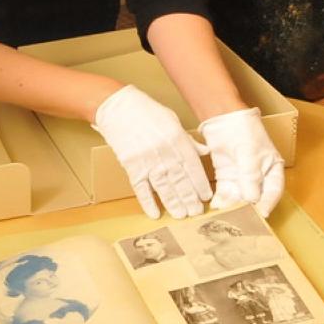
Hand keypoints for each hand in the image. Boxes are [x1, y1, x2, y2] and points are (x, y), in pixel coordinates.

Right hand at [92, 85, 211, 218]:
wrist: (117, 107)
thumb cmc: (146, 111)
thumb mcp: (172, 120)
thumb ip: (188, 140)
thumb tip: (205, 152)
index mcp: (177, 139)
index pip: (193, 167)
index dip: (200, 184)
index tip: (206, 197)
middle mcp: (164, 152)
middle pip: (180, 181)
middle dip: (189, 199)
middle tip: (196, 212)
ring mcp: (147, 160)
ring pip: (163, 188)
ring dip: (173, 204)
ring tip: (181, 216)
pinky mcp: (131, 166)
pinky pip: (141, 188)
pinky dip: (147, 202)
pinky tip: (155, 213)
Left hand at [198, 107, 284, 215]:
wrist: (223, 118)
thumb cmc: (245, 130)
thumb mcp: (251, 153)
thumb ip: (251, 176)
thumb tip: (252, 199)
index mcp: (273, 169)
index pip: (274, 191)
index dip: (268, 203)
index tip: (262, 215)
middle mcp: (260, 177)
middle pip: (255, 197)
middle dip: (247, 208)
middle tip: (240, 219)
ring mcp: (242, 178)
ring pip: (239, 197)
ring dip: (232, 206)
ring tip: (225, 214)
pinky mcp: (226, 176)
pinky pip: (225, 192)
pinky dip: (221, 199)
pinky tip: (216, 206)